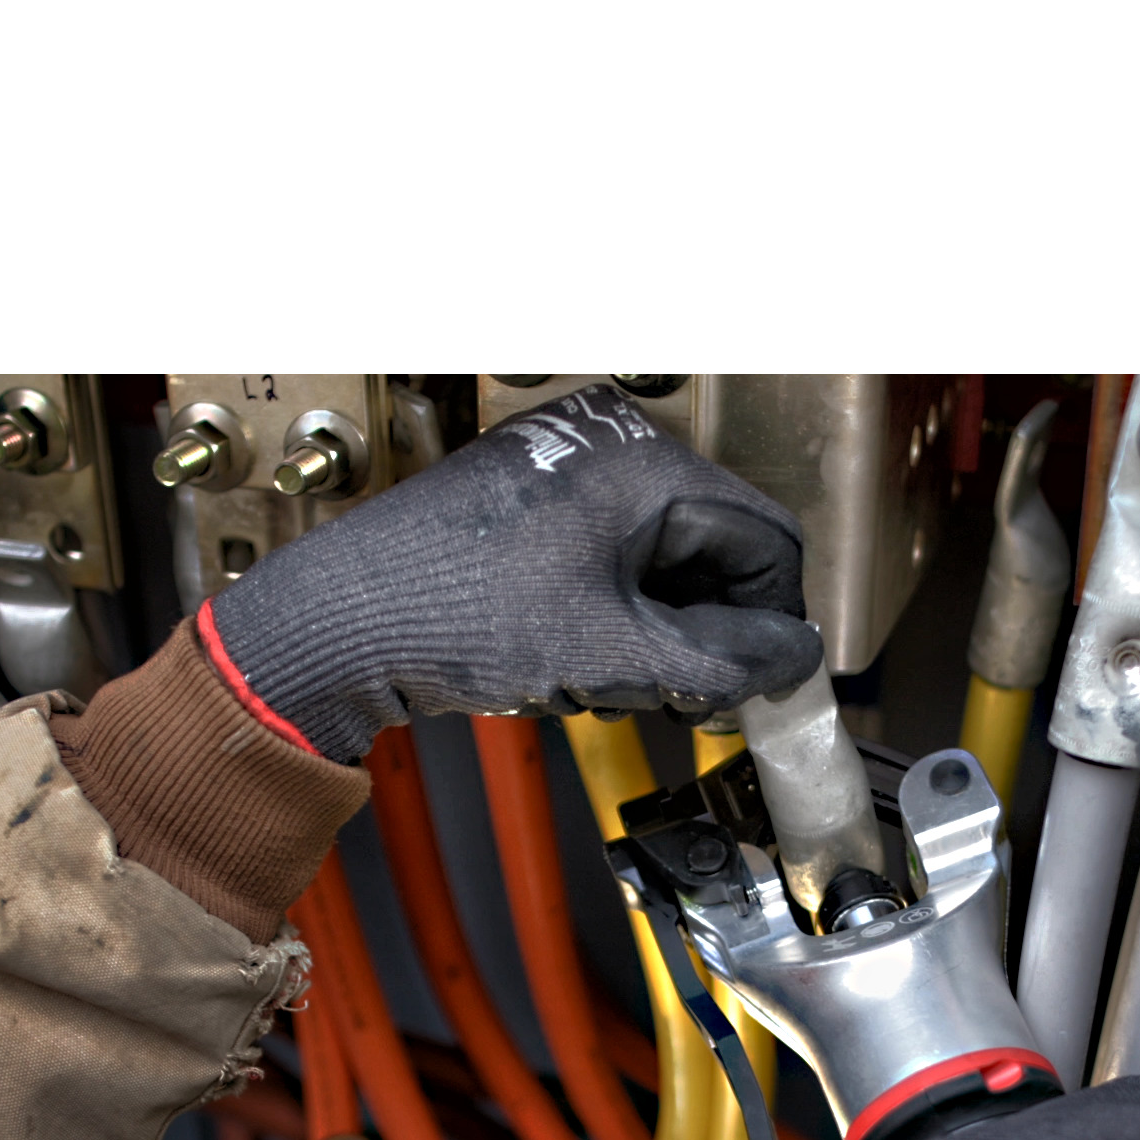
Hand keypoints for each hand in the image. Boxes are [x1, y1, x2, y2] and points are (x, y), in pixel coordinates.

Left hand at [201, 384, 826, 762]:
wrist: (345, 621)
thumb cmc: (457, 613)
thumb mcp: (618, 655)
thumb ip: (724, 663)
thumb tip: (794, 662)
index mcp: (645, 461)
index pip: (765, 539)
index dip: (772, 622)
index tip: (763, 682)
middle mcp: (610, 443)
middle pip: (715, 543)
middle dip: (711, 626)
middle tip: (691, 696)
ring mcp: (567, 464)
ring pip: (662, 553)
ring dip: (662, 623)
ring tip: (621, 679)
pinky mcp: (533, 497)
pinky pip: (611, 550)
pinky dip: (616, 606)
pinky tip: (582, 653)